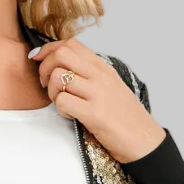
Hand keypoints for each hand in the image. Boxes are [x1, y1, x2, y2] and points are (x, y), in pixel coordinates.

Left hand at [30, 39, 166, 164]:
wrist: (144, 140)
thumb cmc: (125, 117)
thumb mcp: (111, 87)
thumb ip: (90, 75)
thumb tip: (62, 67)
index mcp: (103, 68)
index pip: (71, 44)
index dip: (49, 49)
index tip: (39, 60)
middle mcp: (100, 76)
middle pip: (61, 54)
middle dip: (44, 68)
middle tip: (45, 84)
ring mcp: (98, 93)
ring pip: (58, 77)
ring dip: (52, 92)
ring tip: (62, 103)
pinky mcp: (94, 113)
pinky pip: (62, 101)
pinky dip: (60, 109)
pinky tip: (71, 115)